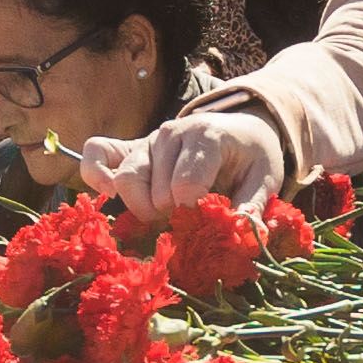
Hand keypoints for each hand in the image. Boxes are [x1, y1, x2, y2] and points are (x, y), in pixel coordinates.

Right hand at [82, 113, 283, 214]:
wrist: (240, 127)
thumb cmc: (252, 155)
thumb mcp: (266, 177)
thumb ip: (254, 206)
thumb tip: (247, 235)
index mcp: (206, 136)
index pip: (185, 185)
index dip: (194, 212)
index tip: (208, 215)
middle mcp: (172, 133)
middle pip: (154, 188)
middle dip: (170, 215)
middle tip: (189, 219)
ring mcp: (149, 140)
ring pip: (126, 179)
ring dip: (141, 206)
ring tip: (164, 213)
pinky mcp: (132, 147)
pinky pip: (98, 155)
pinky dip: (97, 175)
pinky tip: (110, 194)